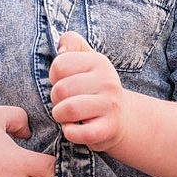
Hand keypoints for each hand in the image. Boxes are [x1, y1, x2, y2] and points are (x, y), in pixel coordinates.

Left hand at [49, 32, 127, 151]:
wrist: (122, 117)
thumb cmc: (94, 87)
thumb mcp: (86, 60)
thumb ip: (72, 44)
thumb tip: (62, 49)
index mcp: (99, 61)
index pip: (59, 65)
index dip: (54, 77)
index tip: (65, 82)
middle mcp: (107, 81)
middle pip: (60, 89)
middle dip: (55, 99)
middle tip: (65, 102)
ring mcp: (110, 105)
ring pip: (68, 109)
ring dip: (60, 116)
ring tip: (67, 116)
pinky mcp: (109, 128)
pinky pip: (79, 133)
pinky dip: (69, 133)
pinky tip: (73, 129)